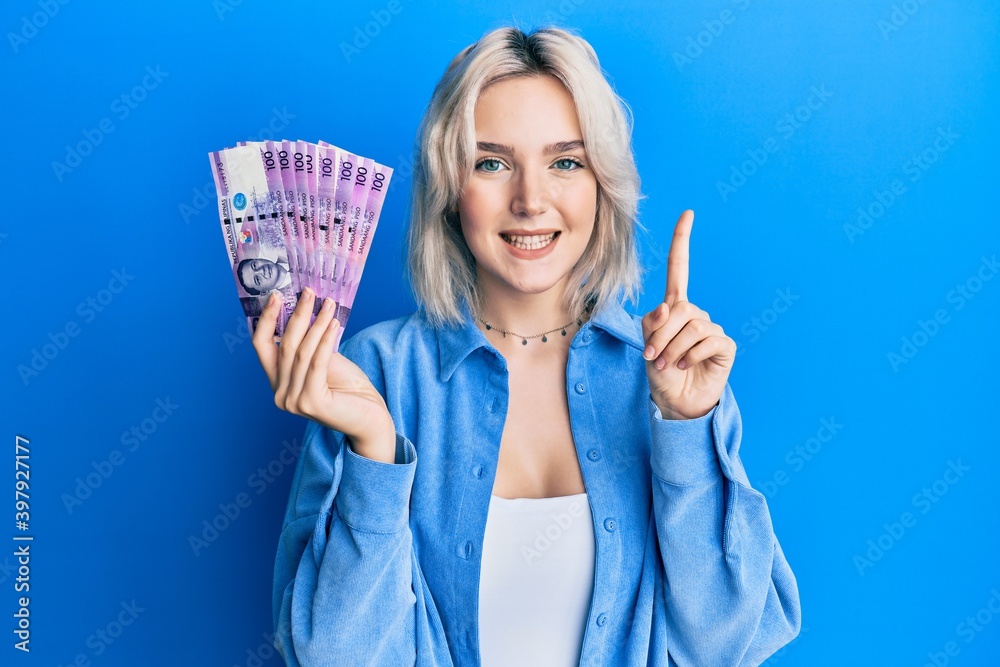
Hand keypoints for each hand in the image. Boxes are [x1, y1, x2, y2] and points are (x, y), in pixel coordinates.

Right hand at [252, 287, 396, 462]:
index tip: (275, 295)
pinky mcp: (311, 403)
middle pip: (284, 345)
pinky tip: (334, 323)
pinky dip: (325, 340)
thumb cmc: (349, 388)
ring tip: (329, 304)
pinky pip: (317, 363)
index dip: (266, 319)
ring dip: (316, 324)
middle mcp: (280, 394)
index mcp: (277, 383)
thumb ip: (309, 343)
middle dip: (297, 315)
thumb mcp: (323, 360)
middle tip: (309, 292)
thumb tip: (305, 307)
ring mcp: (293, 401)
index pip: (261, 346)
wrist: (370, 418)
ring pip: (302, 352)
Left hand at [641, 210, 735, 419]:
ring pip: (691, 326)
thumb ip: (654, 323)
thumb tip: (669, 309)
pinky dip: (689, 356)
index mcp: (675, 307)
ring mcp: (712, 329)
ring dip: (672, 348)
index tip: (688, 213)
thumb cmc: (660, 371)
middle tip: (652, 357)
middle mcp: (696, 314)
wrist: (676, 402)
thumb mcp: (647, 344)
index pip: (680, 269)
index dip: (682, 241)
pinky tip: (685, 367)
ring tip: (667, 365)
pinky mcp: (725, 346)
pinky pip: (705, 341)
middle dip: (661, 334)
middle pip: (679, 308)